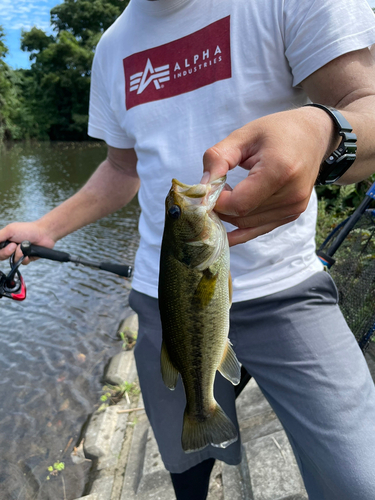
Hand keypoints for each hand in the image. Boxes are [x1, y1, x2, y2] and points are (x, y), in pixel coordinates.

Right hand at [0, 222, 55, 263]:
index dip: (0, 251)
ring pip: (12, 261)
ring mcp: (18, 254)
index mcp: (4, 241)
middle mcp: (10, 248)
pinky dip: (26, 258)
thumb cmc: (28, 229)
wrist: (44, 234)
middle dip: (7, 252)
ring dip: (18, 254)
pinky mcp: (27, 258)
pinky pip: (22, 263)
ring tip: (24, 247)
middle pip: (1, 257)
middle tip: (14, 245)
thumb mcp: (10, 230)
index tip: (4, 246)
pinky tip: (29, 252)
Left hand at [202, 107, 335, 245]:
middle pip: (242, 216)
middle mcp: (291, 194)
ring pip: (248, 225)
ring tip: (227, 193)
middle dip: (220, 208)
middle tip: (211, 192)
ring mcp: (294, 207)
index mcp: (279, 170)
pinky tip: (225, 229)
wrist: (314, 135)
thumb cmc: (278, 131)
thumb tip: (202, 186)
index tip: (206, 189)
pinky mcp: (292, 214)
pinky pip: (260, 229)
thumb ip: (219, 158)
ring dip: (230, 215)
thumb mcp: (244, 135)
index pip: (238, 204)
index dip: (216, 202)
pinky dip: (241, 228)